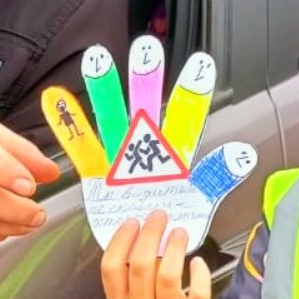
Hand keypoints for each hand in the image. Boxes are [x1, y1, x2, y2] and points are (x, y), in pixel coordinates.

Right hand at [42, 39, 257, 252]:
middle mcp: (145, 148)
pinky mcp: (97, 173)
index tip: (201, 64)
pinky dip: (68, 125)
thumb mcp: (201, 199)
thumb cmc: (174, 220)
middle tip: (146, 50)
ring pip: (111, 117)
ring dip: (104, 91)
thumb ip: (218, 174)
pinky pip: (80, 147)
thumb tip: (244, 155)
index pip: (186, 117)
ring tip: (97, 60)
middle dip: (146, 79)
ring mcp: (119, 157)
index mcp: (173, 154)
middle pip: (146, 106)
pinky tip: (54, 99)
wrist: (148, 248)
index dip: (192, 93)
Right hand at [101, 210, 218, 298]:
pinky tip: (198, 261)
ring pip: (168, 276)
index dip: (121, 241)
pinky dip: (199, 274)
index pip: (111, 269)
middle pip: (141, 266)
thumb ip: (132, 276)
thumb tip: (142, 232)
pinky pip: (197, 293)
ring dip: (174, 248)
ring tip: (179, 233)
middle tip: (159, 217)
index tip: (132, 222)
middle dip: (150, 235)